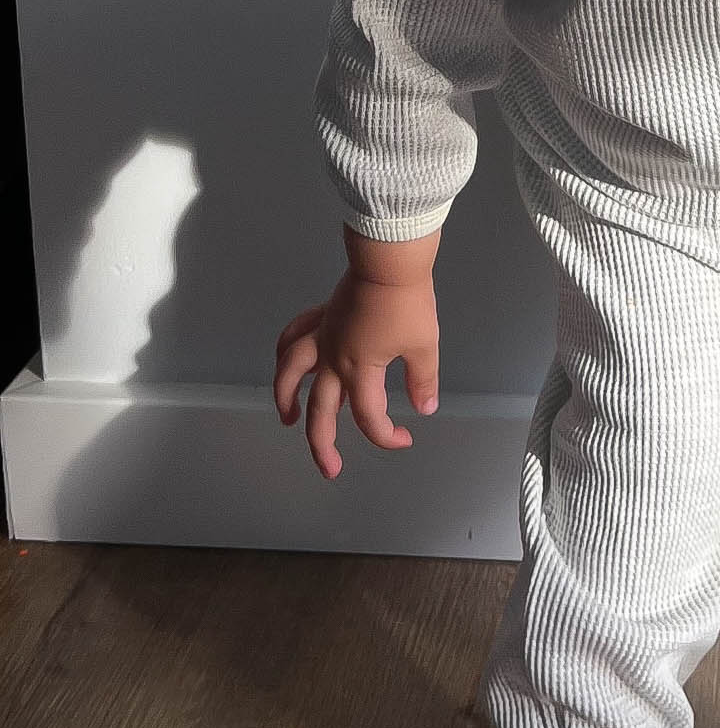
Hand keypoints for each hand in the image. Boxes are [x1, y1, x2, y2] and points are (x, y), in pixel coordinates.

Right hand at [273, 231, 440, 479]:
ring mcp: (324, 335)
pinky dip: (286, 351)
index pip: (369, 417)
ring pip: (291, 374)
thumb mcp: (424, 345)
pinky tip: (287, 360)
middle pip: (321, 411)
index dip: (387, 436)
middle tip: (331, 468)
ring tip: (288, 419)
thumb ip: (422, 381)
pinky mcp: (324, 316)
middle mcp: (333, 358)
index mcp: (359, 369)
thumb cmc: (407, 299)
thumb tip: (425, 407)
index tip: (405, 437)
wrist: (390, 260)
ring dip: (286, 399)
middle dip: (323, 445)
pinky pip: (295, 335)